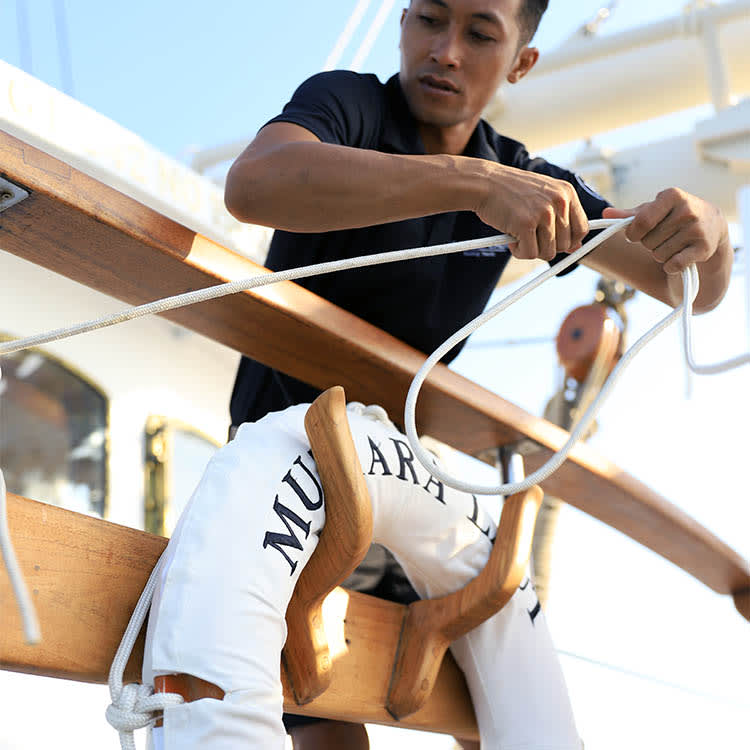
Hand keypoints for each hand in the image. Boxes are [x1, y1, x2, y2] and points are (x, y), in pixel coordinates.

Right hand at [474, 165, 588, 261]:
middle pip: (564, 245)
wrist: (485, 183)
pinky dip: (518, 252)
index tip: (554, 242)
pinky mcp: (526, 224)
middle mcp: (559, 202)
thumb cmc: (511, 192)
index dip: (569, 242)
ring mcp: (543, 213)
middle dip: (546, 247)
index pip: (582, 229)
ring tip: (518, 236)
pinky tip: (510, 238)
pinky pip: (529, 254)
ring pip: (547, 252)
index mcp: (566, 193)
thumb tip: (577, 248)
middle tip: (529, 237)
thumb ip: (561, 219)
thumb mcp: (543, 198)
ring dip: (531, 250)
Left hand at [602, 188, 728, 274]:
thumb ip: (628, 215)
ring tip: (674, 243)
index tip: (635, 234)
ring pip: (658, 255)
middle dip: (649, 243)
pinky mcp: (704, 248)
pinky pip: (673, 265)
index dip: (633, 234)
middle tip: (663, 236)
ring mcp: (697, 229)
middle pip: (647, 241)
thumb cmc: (672, 216)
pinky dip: (671, 266)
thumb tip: (605, 214)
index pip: (640, 222)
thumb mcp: (652, 211)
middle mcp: (687, 210)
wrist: (712, 225)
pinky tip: (680, 256)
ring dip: (660, 254)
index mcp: (671, 196)